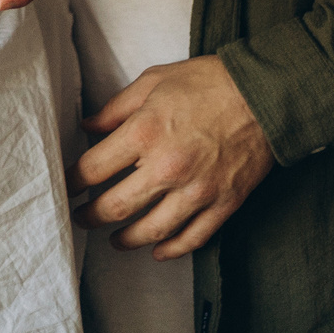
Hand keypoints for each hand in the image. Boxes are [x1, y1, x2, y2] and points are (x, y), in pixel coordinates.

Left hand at [73, 55, 274, 258]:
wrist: (267, 94)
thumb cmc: (209, 82)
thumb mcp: (153, 81)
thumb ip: (116, 108)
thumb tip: (88, 128)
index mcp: (144, 133)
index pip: (94, 169)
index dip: (73, 181)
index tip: (66, 187)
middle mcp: (167, 167)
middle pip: (115, 206)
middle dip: (91, 216)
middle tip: (80, 218)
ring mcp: (197, 190)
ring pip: (151, 230)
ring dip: (126, 239)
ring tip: (113, 240)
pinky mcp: (223, 203)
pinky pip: (193, 237)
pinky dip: (172, 249)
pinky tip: (158, 251)